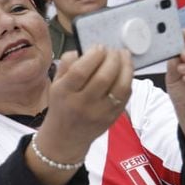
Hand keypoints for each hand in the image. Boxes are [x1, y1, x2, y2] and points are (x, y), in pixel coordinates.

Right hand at [30, 46, 131, 184]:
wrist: (66, 137)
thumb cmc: (62, 105)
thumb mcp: (56, 84)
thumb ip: (67, 63)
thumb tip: (86, 50)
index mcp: (64, 93)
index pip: (81, 71)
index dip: (94, 55)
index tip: (99, 47)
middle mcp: (82, 104)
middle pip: (103, 77)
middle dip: (112, 58)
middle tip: (112, 50)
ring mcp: (100, 113)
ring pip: (120, 87)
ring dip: (126, 66)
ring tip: (124, 55)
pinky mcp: (112, 118)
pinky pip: (126, 96)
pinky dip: (129, 79)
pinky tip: (126, 70)